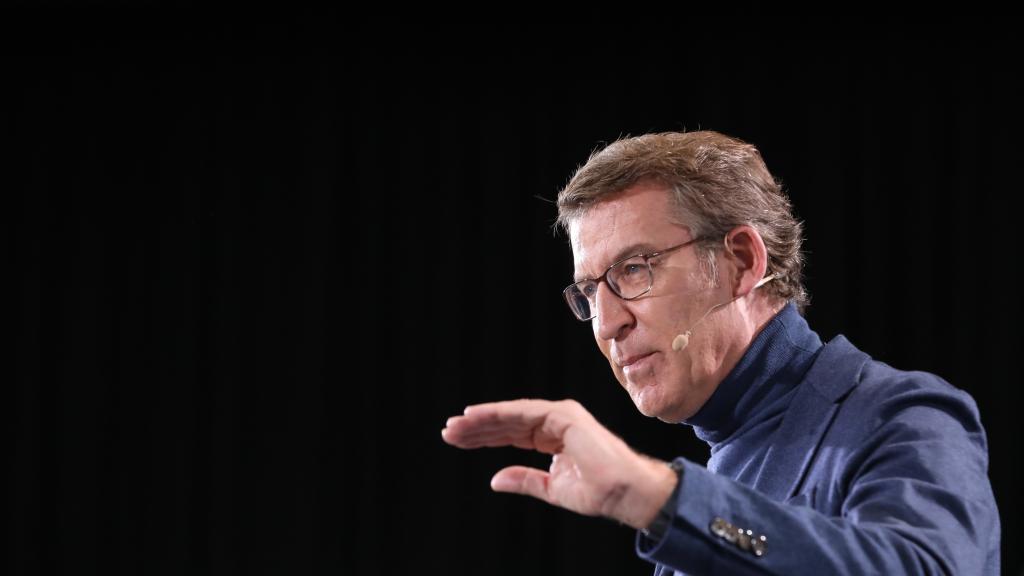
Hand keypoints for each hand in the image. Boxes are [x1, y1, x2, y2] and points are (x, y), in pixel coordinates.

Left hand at [441, 399, 676, 528]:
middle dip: (477, 428)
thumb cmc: (599, 492)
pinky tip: (476, 418)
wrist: (624, 493)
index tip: (458, 440)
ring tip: (454, 427)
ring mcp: (559, 416)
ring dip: (481, 420)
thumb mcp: (552, 488)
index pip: (511, 434)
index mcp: (553, 436)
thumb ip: (525, 479)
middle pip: (507, 423)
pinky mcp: (564, 416)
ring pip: (511, 415)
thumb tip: (496, 479)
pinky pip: (523, 413)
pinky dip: (498, 413)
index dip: (484, 437)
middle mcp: (554, 422)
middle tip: (448, 431)